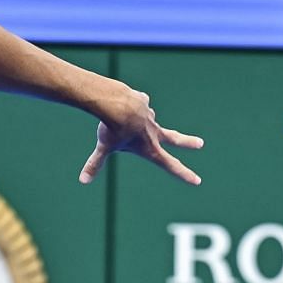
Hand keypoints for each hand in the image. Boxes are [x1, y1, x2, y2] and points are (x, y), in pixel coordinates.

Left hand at [80, 85, 204, 185]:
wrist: (117, 103)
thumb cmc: (111, 129)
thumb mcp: (104, 148)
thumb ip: (95, 164)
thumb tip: (82, 181)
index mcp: (148, 147)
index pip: (169, 165)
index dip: (183, 174)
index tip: (197, 180)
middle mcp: (153, 132)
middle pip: (174, 139)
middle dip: (187, 142)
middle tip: (200, 143)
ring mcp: (150, 116)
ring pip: (148, 120)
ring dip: (138, 122)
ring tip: (122, 121)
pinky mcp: (144, 101)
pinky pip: (137, 104)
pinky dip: (130, 106)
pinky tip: (122, 104)